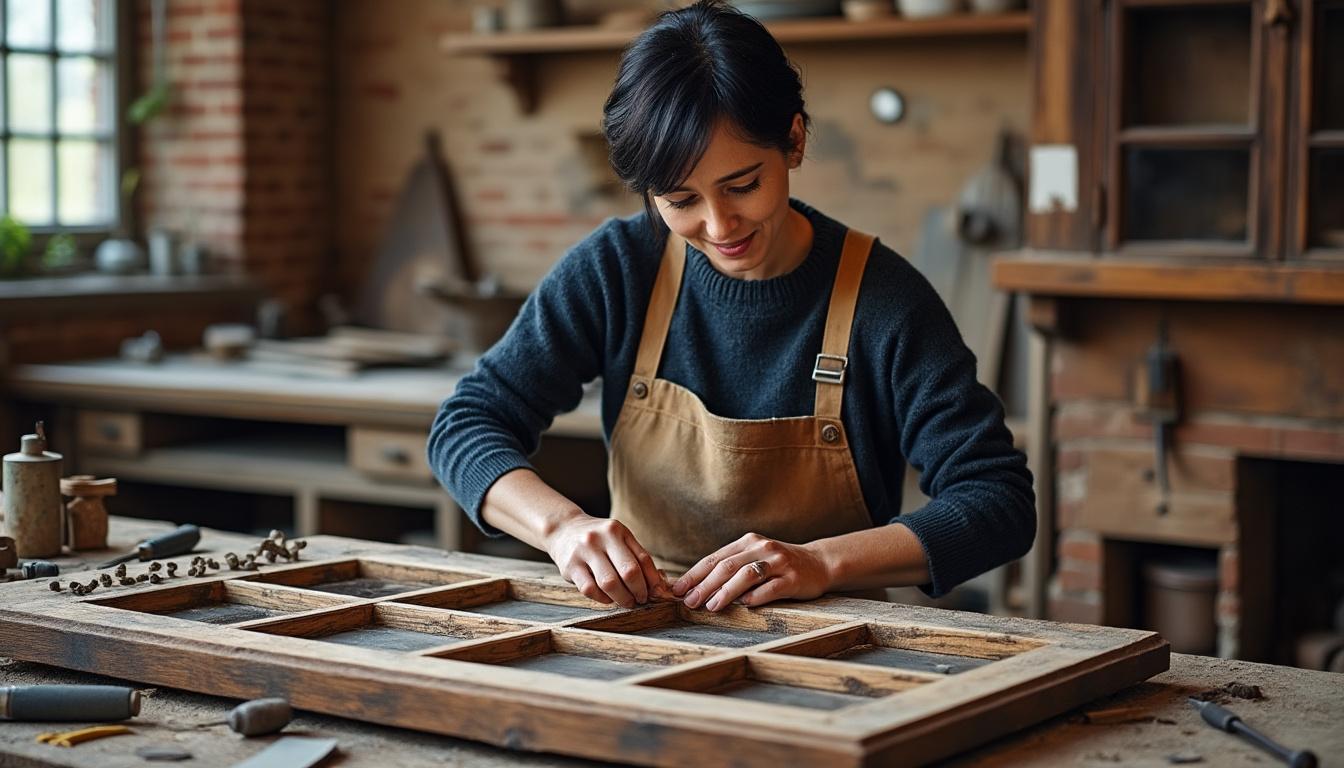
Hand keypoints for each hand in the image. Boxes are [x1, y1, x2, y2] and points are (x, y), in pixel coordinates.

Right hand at [543, 513, 668, 607]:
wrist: (564, 529)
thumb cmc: (600, 539)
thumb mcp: (620, 538)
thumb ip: (638, 558)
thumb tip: (658, 587)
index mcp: (616, 530)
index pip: (642, 559)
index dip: (652, 580)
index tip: (655, 592)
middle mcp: (599, 538)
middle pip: (628, 572)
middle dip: (639, 591)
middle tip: (641, 599)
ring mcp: (583, 552)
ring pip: (609, 584)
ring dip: (622, 598)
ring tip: (627, 601)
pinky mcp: (569, 567)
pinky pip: (590, 590)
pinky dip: (603, 599)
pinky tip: (608, 598)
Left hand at [672, 533, 831, 610]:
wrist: (819, 563)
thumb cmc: (779, 564)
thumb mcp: (754, 558)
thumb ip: (730, 568)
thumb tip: (695, 588)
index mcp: (747, 542)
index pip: (715, 558)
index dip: (694, 574)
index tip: (677, 590)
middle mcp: (761, 548)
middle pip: (727, 566)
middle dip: (705, 585)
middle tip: (690, 602)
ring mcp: (778, 562)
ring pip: (747, 575)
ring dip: (727, 591)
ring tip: (711, 606)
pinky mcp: (793, 578)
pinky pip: (771, 588)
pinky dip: (756, 597)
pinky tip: (744, 605)